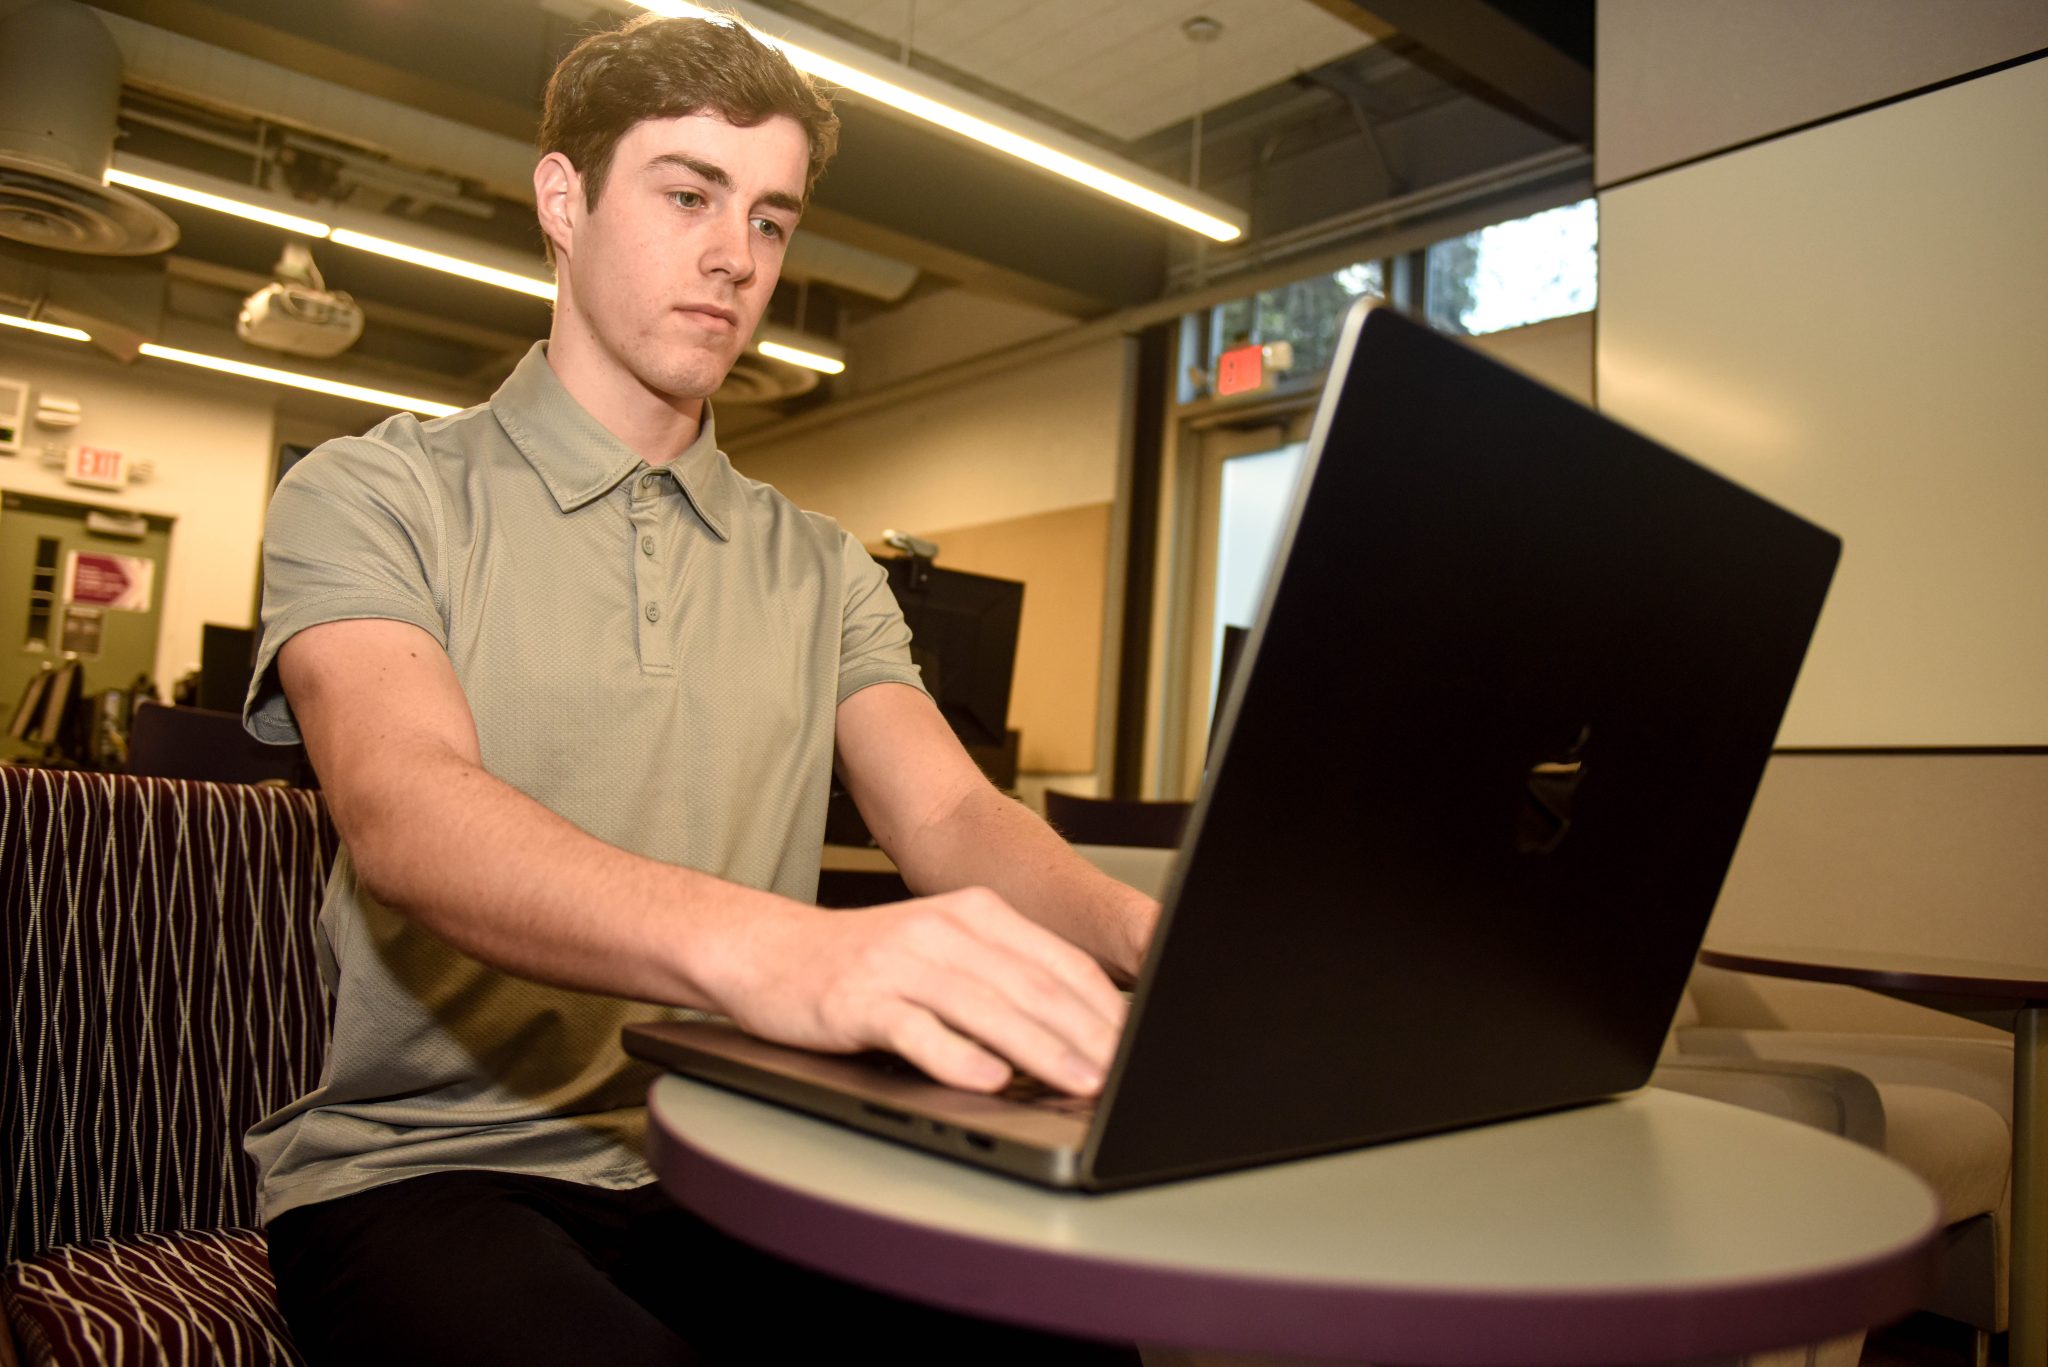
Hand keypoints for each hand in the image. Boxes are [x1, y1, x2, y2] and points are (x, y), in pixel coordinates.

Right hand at [714, 887, 1126, 1094]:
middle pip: (1029, 984)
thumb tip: (1076, 1027)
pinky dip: (956, 1056)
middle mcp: (942, 930)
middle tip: (1122, 1072)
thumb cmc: (864, 961)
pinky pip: (917, 1029)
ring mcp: (901, 963)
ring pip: (985, 1006)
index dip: (1101, 1005)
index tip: (1135, 1044)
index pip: (1055, 960)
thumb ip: (1001, 977)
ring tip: (1078, 1081)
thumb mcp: (941, 950)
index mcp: (973, 912)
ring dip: (1039, 1049)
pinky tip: (987, 1079)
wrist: (767, 951)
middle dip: (1084, 1033)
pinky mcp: (861, 1000)